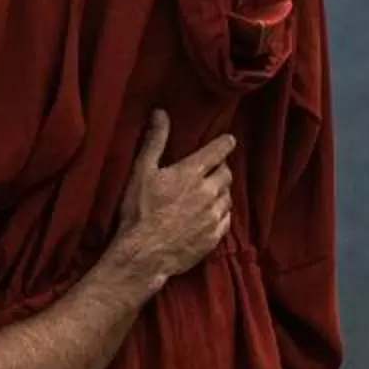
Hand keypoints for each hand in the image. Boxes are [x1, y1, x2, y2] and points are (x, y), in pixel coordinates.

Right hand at [109, 113, 235, 289]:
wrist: (143, 254)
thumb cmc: (139, 211)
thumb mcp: (142, 171)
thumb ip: (155, 141)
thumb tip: (161, 113)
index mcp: (191, 173)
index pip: (218, 152)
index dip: (225, 143)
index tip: (229, 140)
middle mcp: (208, 193)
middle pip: (226, 175)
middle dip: (221, 169)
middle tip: (213, 170)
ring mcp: (213, 218)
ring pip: (228, 198)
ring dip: (221, 192)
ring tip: (210, 193)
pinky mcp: (213, 238)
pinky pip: (226, 221)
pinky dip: (221, 214)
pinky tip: (210, 216)